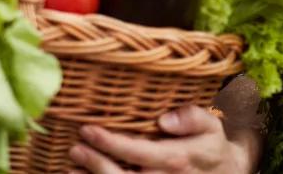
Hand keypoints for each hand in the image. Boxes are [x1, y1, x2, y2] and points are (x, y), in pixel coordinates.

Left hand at [68, 106, 252, 172]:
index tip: (88, 130)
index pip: (140, 152)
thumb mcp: (210, 126)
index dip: (112, 143)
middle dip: (97, 164)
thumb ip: (192, 117)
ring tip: (71, 166)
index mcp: (177, 158)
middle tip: (75, 148)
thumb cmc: (209, 145)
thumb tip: (165, 119)